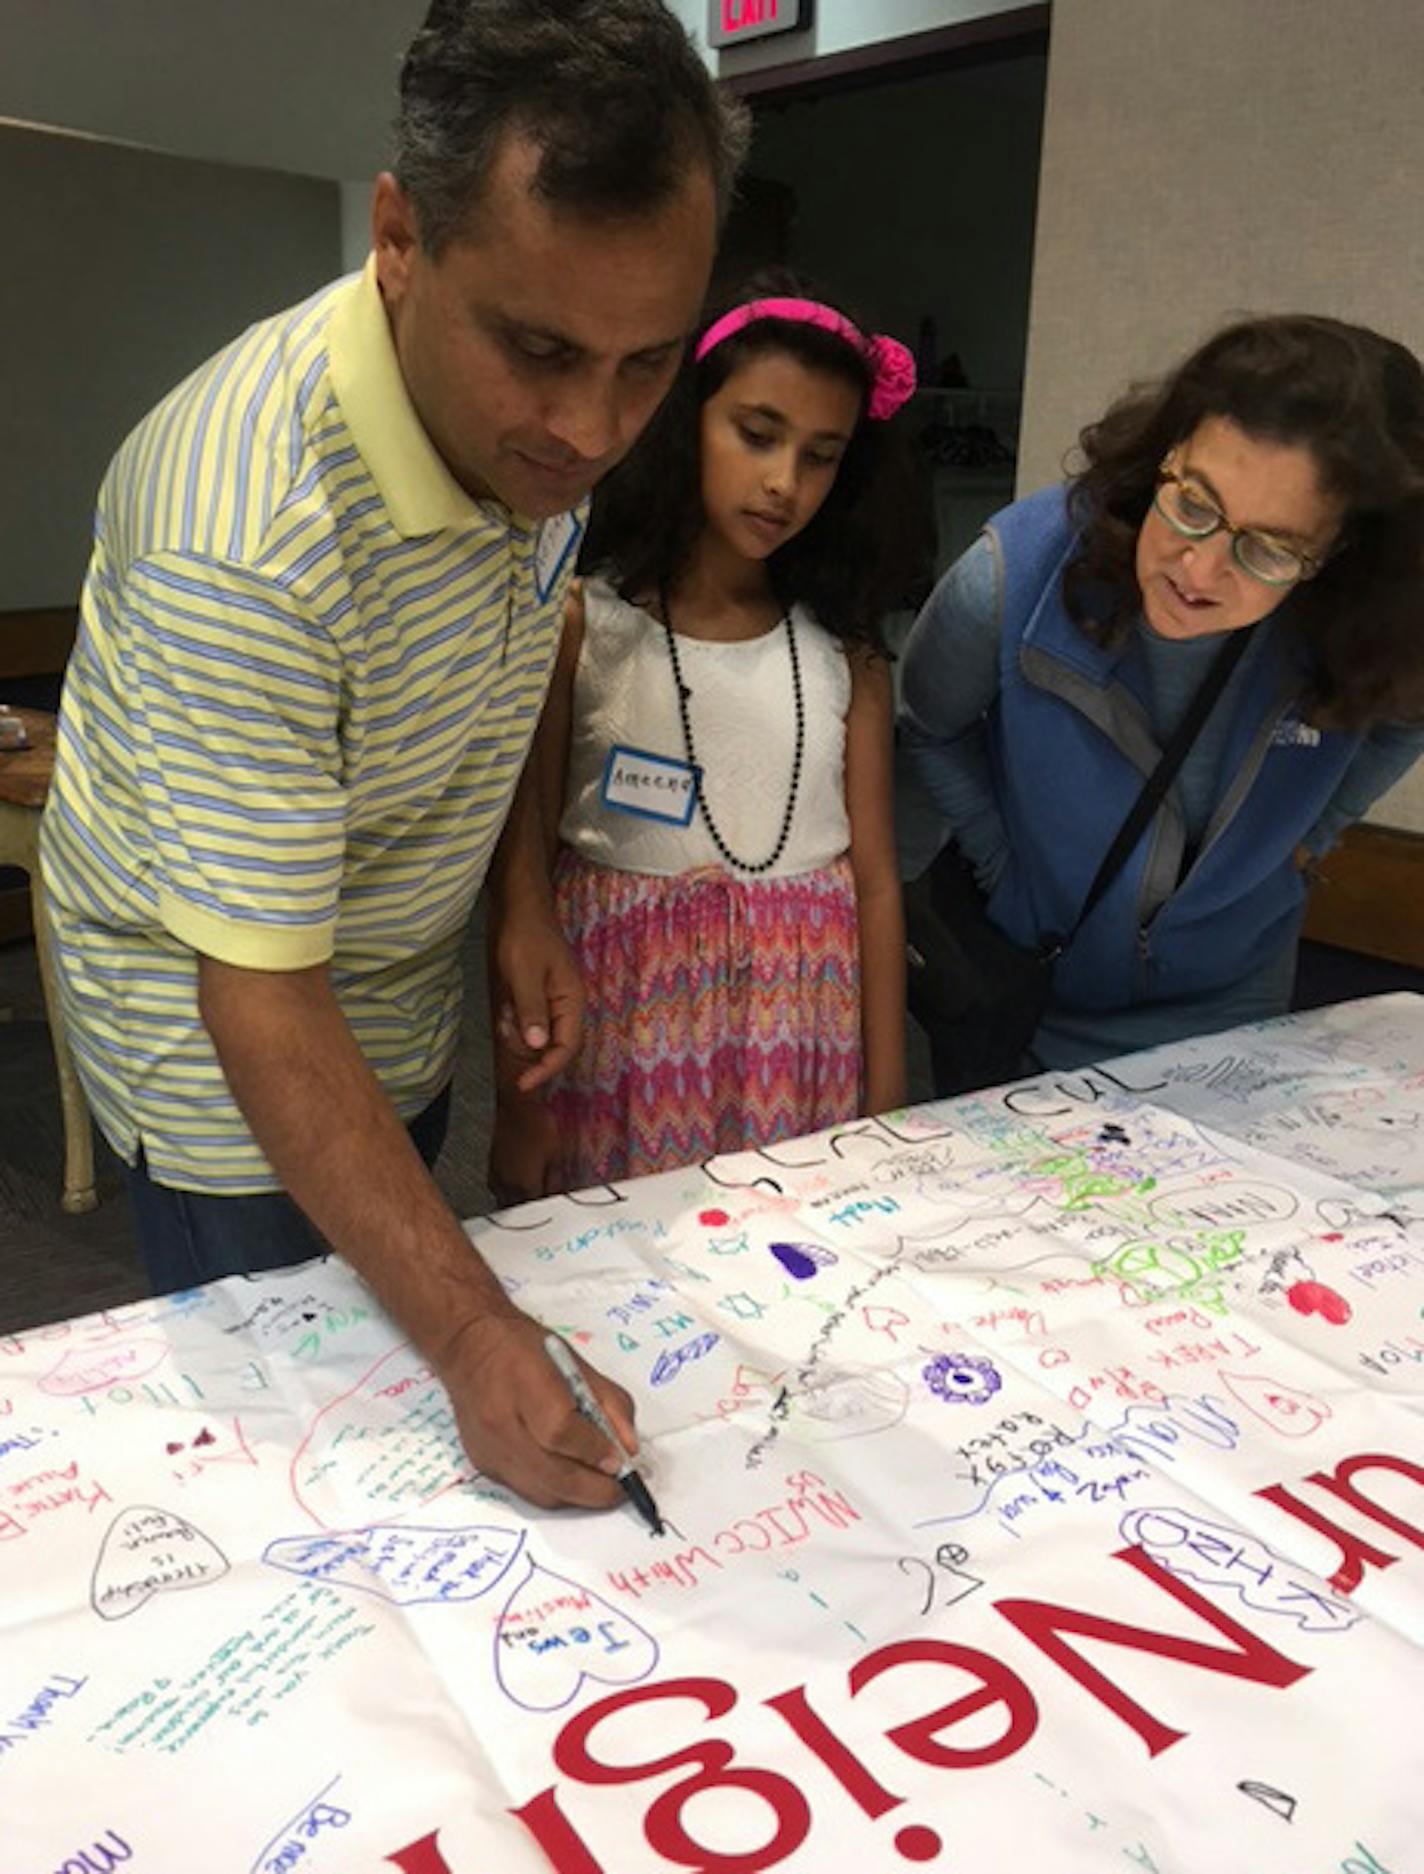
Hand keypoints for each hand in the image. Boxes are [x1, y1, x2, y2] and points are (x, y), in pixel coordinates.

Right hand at [439, 1307, 638, 1510]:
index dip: (595, 1451)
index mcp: (523, 1385)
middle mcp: (500, 1423)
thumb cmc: (524, 1347)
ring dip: (577, 1496)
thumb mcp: (576, 1362)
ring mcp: (489, 1449)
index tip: (621, 1462)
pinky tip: (570, 1476)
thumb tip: (628, 1450)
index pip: (561, 1432)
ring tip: (601, 1486)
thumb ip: (609, 1404)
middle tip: (622, 1489)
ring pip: (542, 1493)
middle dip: (596, 1490)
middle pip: (553, 1474)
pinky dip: (555, 1489)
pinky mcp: (483, 1465)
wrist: (467, 1345)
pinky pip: (526, 1490)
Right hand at [488, 1091, 560, 1206]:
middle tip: (542, 1201)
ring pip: (505, 1199)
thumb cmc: (538, 1126)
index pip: (536, 1209)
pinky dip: (508, 1189)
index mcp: (525, 1186)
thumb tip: (557, 1193)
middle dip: (531, 1208)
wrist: (516, 1105)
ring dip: (517, 1200)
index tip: (555, 1205)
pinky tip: (517, 1182)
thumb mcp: (556, 1154)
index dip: (547, 1208)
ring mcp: (496, 1175)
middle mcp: (507, 1185)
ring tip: (530, 1193)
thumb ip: (555, 1179)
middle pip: (518, 1208)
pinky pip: (498, 1186)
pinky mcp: (491, 1165)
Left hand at [493, 913, 584, 1092]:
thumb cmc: (524, 936)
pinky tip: (505, 1006)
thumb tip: (538, 1046)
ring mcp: (553, 1003)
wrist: (520, 909)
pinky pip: (529, 1025)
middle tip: (505, 1023)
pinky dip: (515, 1023)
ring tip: (505, 1010)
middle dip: (526, 1045)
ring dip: (518, 1034)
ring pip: (538, 1038)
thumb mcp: (524, 973)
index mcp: (572, 1000)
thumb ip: (532, 1009)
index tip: (523, 1084)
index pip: (567, 1047)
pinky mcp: (539, 999)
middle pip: (552, 1047)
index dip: (547, 1069)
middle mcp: (567, 1006)